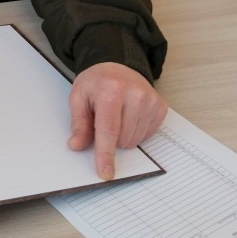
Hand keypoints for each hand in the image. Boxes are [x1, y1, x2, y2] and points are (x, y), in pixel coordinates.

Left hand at [67, 62, 166, 180]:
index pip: (108, 130)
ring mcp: (150, 101)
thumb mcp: (79, 97)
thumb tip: (76, 145)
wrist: (118, 64)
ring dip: (123, 135)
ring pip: (135, 140)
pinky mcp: (160, 106)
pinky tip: (130, 115)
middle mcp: (135, 95)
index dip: (105, 154)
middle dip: (111, 138)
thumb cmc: (97, 82)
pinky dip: (136, 131)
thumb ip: (78, 123)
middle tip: (105, 117)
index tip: (106, 173)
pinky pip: (147, 135)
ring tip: (118, 114)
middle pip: (122, 140)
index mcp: (111, 91)